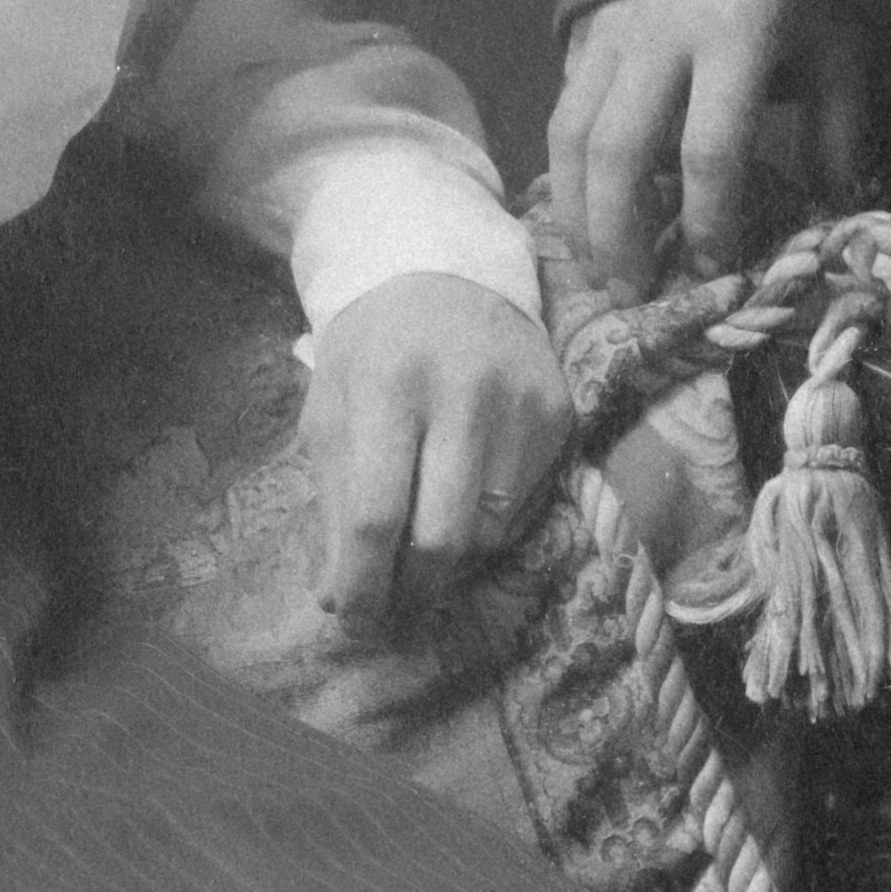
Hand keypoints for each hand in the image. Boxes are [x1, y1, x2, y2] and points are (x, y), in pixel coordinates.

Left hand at [300, 271, 573, 642]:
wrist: (446, 272)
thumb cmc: (372, 351)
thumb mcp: (330, 413)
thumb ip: (332, 504)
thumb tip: (340, 598)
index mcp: (388, 386)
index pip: (375, 514)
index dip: (362, 582)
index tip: (351, 619)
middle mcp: (464, 392)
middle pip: (442, 536)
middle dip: (410, 590)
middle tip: (391, 608)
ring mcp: (521, 403)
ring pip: (490, 532)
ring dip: (450, 563)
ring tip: (422, 555)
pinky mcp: (560, 413)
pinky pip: (524, 506)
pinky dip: (488, 524)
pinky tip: (463, 502)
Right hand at [547, 0, 874, 297]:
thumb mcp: (838, 39)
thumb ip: (836, 123)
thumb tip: (828, 207)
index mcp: (735, 36)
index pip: (710, 151)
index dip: (711, 221)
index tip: (717, 270)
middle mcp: (660, 35)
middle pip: (619, 153)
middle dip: (620, 235)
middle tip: (633, 293)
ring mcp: (612, 29)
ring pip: (571, 133)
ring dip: (576, 210)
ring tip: (596, 267)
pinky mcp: (584, 27)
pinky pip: (563, 105)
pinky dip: (566, 166)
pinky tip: (582, 208)